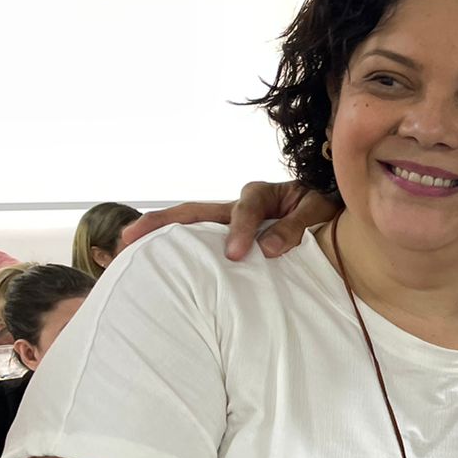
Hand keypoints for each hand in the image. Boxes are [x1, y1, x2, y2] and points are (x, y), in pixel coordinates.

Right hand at [121, 181, 339, 260]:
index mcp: (262, 195)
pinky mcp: (231, 237)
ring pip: (190, 224)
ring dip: (159, 233)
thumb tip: (267, 250)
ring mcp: (230, 222)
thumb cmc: (325, 208)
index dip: (240, 231)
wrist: (331, 209)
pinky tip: (155, 262)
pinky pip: (201, 240)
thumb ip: (296, 226)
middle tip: (132, 238)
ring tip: (126, 247)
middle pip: (196, 211)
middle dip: (163, 223)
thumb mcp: (319, 211)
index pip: (246, 210)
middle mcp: (239, 205)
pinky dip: (178, 248)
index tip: (236, 255)